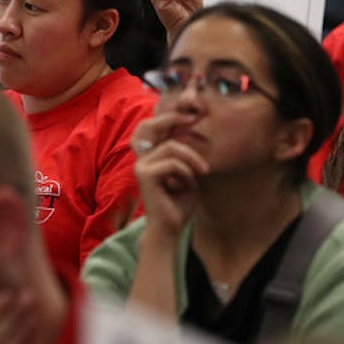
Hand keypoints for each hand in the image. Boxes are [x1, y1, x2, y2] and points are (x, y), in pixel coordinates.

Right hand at [131, 111, 208, 238]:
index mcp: (150, 156)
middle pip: (154, 126)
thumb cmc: (180, 202)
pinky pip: (172, 163)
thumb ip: (187, 155)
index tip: (193, 114)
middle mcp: (142, 158)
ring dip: (192, 158)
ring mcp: (140, 165)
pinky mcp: (144, 174)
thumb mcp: (189, 173)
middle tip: (195, 118)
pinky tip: (187, 185)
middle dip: (174, 118)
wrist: (170, 228)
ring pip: (172, 147)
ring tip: (203, 172)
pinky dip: (186, 172)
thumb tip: (194, 129)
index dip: (170, 116)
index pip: (154, 127)